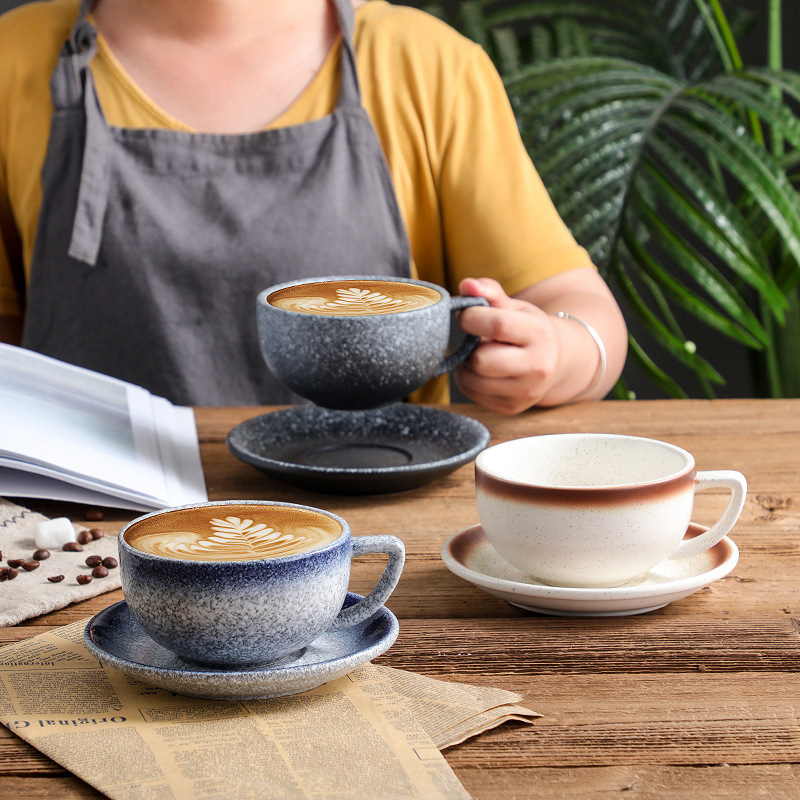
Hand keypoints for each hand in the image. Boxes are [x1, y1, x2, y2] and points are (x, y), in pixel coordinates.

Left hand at [454, 277, 560, 413]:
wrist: (555, 361)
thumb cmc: (528, 330)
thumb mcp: (515, 307)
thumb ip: (489, 292)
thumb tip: (466, 285)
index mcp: (539, 334)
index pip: (497, 325)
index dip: (472, 318)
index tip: (468, 316)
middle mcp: (537, 367)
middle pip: (482, 360)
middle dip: (471, 347)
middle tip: (476, 341)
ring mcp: (525, 392)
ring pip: (472, 380)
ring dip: (466, 365)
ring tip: (480, 355)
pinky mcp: (512, 407)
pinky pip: (472, 394)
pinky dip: (468, 381)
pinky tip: (482, 371)